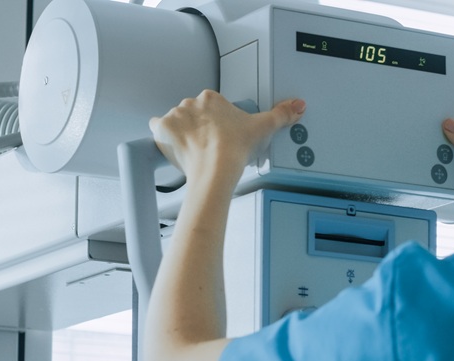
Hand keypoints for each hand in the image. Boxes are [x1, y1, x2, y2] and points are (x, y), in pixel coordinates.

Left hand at [150, 90, 305, 181]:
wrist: (216, 168)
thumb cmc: (235, 149)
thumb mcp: (264, 128)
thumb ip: (281, 115)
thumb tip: (297, 106)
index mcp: (212, 99)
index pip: (209, 107)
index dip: (215, 123)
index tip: (220, 136)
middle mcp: (191, 103)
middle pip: (191, 114)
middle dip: (197, 128)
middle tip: (208, 146)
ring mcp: (175, 116)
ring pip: (174, 121)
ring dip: (181, 133)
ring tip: (194, 151)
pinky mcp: (161, 129)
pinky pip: (156, 129)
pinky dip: (162, 137)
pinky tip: (174, 147)